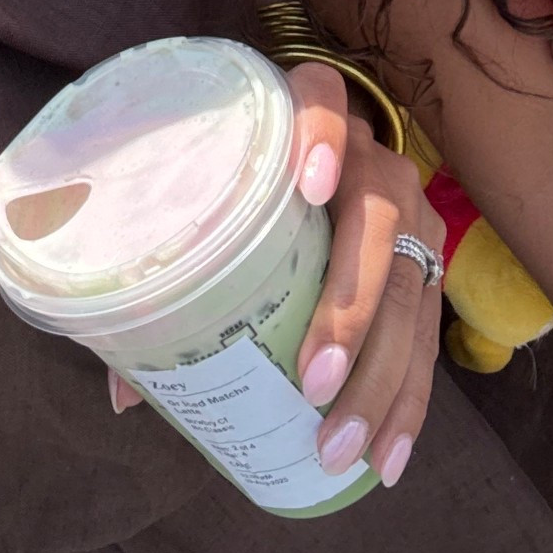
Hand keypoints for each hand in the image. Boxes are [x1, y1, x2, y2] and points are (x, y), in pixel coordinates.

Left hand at [110, 62, 442, 490]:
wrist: (327, 153)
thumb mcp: (213, 195)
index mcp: (306, 117)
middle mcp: (371, 157)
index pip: (321, 97)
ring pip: (409, 290)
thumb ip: (172, 266)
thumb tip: (122, 390)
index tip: (310, 186)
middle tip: (312, 384)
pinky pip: (427, 335)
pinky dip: (409, 401)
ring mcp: (410, 209)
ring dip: (379, 377)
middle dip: (350, 309)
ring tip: (342, 446)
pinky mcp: (429, 262)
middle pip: (376, 222)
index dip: (321, 135)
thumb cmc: (243, 180)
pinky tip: (388, 456)